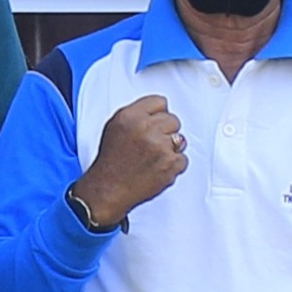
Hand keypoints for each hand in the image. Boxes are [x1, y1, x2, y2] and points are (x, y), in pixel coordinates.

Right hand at [72, 93, 189, 228]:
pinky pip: (183, 159)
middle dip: (166, 131)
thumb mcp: (115, 127)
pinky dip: (173, 166)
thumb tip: (158, 111)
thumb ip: (137, 115)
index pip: (160, 102)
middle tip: (152, 144)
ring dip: (171, 148)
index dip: (158, 114)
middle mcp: (146, 129)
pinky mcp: (170, 164)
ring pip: (180, 139)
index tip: (155, 123)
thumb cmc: (111, 161)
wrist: (109, 189)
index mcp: (131, 116)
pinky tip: (157, 168)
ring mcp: (160, 147)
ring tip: (154, 157)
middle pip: (173, 120)